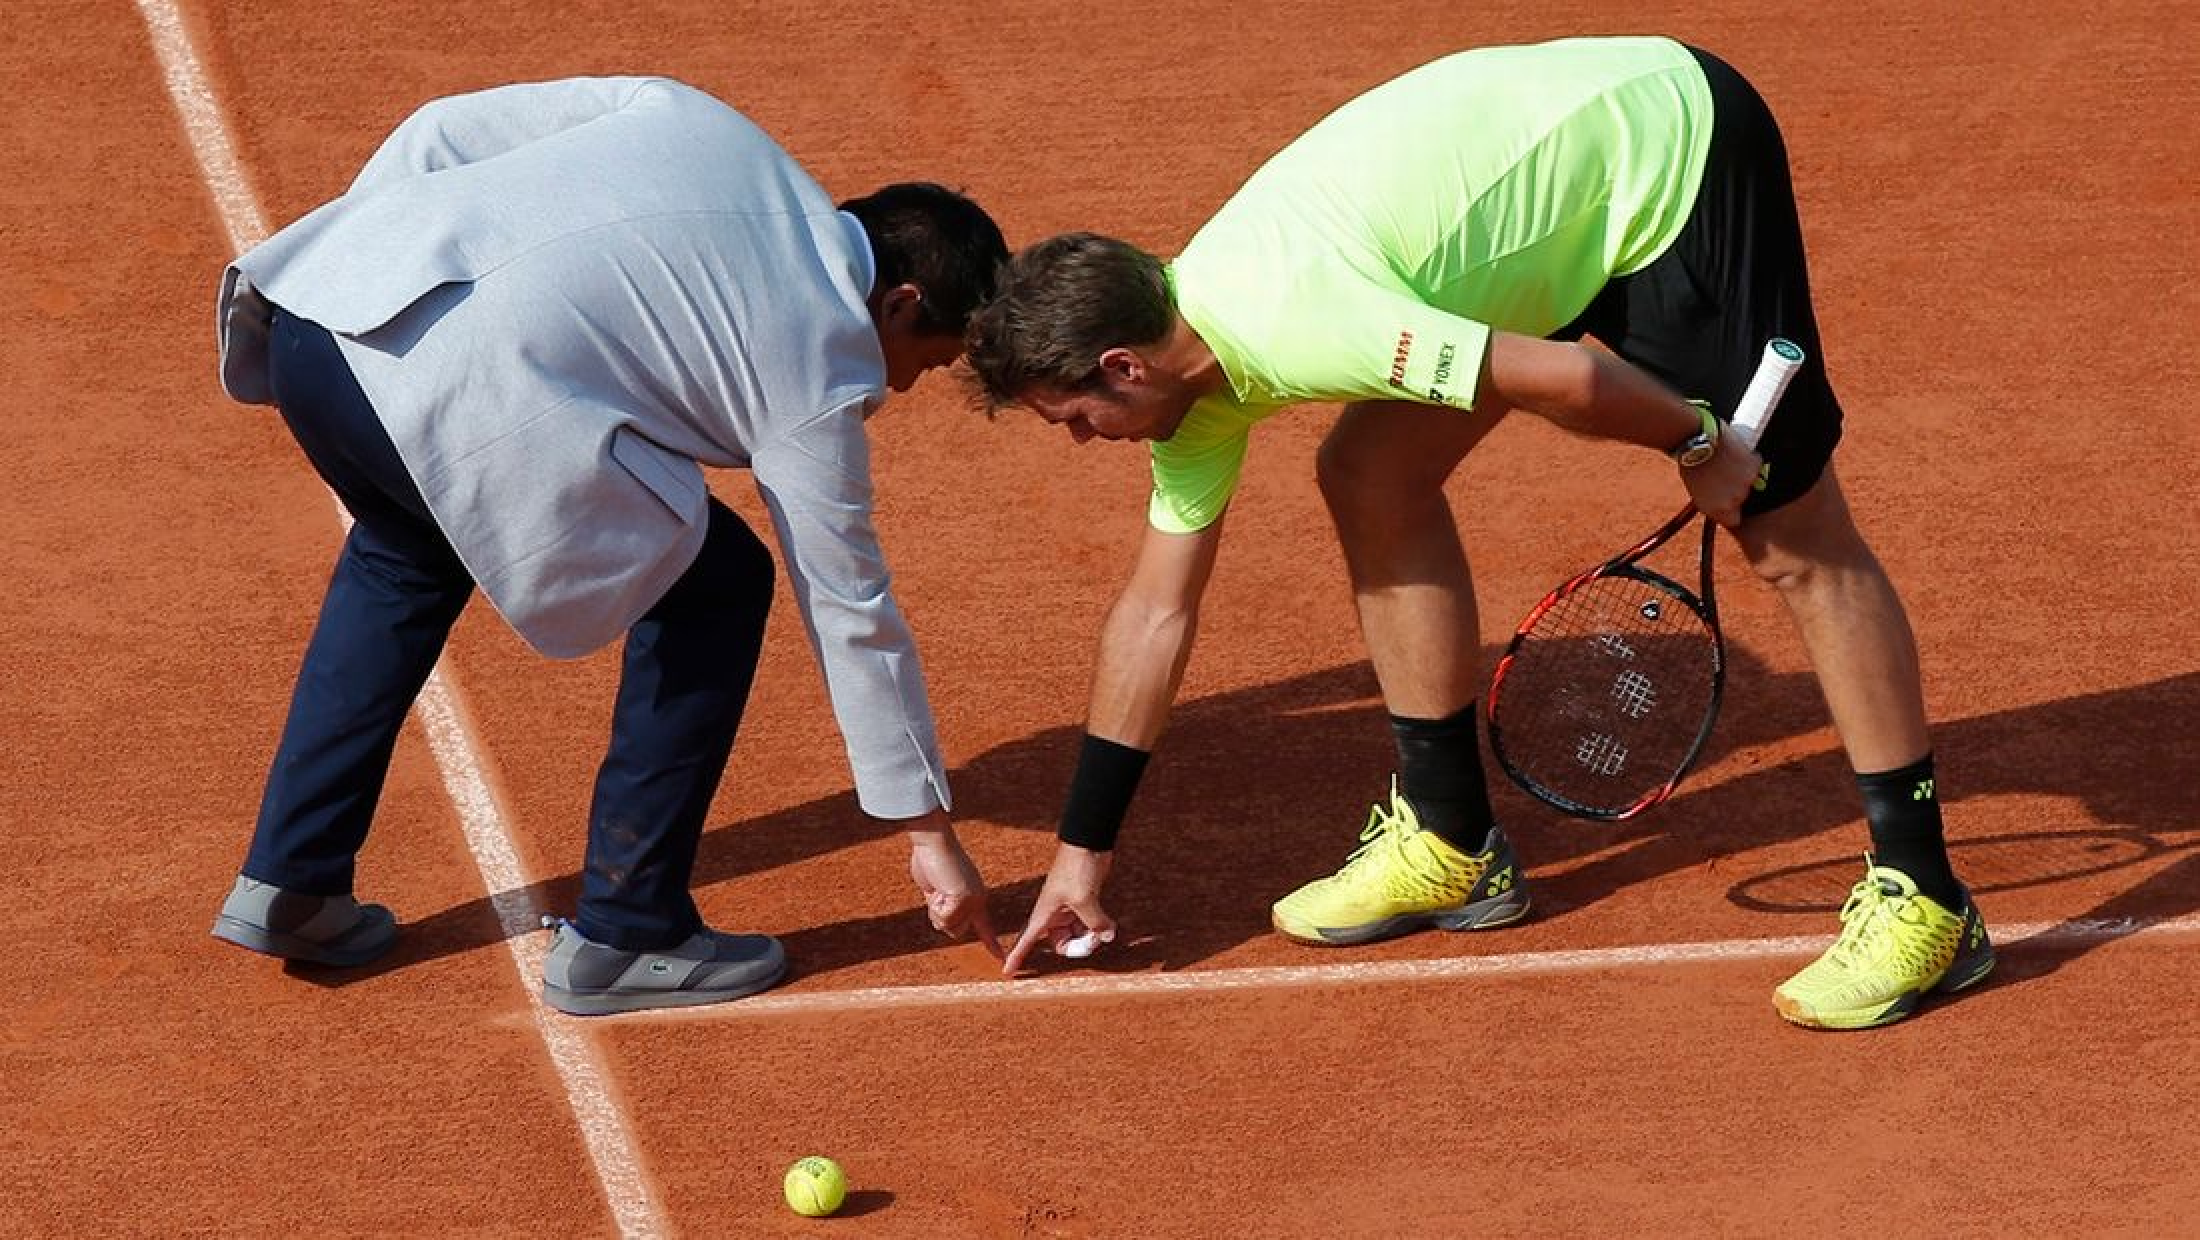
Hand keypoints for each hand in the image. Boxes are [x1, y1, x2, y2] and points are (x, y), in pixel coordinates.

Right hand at [906, 824, 1001, 959]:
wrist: (934, 841)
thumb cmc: (932, 859)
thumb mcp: (938, 890)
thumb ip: (944, 906)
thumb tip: (943, 925)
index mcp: (976, 896)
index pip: (985, 925)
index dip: (990, 942)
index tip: (999, 957)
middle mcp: (978, 900)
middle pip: (955, 931)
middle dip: (940, 917)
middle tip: (937, 892)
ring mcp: (972, 901)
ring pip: (948, 926)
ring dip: (936, 911)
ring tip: (938, 887)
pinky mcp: (964, 900)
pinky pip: (943, 918)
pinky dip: (935, 906)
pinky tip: (938, 888)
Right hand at [1003, 843, 1115, 975]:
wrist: (1088, 845)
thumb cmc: (1076, 868)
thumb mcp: (1084, 900)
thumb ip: (1095, 922)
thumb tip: (1107, 937)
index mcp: (1044, 914)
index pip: (1025, 940)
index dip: (1016, 956)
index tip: (1007, 971)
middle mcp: (1054, 915)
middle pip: (1062, 944)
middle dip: (1079, 946)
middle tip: (1094, 939)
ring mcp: (1070, 910)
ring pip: (1078, 935)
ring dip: (1092, 936)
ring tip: (1105, 929)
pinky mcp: (1084, 903)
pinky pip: (1089, 925)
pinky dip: (1100, 927)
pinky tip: (1110, 925)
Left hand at [1680, 421, 1765, 528]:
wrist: (1695, 441)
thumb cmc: (1690, 465)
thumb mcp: (1696, 491)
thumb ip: (1712, 501)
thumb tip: (1721, 503)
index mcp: (1717, 510)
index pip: (1734, 520)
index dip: (1732, 510)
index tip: (1729, 502)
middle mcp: (1733, 501)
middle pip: (1743, 498)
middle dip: (1736, 489)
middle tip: (1724, 474)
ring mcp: (1745, 484)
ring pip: (1751, 481)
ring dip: (1743, 474)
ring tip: (1728, 461)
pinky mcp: (1753, 467)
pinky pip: (1755, 464)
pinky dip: (1749, 459)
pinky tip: (1736, 452)